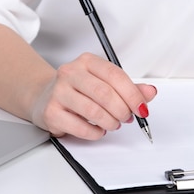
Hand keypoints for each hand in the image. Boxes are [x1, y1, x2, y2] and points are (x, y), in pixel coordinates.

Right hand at [30, 52, 156, 139]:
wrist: (43, 97)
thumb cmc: (77, 90)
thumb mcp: (103, 83)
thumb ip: (128, 88)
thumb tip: (150, 92)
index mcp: (87, 62)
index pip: (115, 76)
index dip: (133, 94)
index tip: (142, 108)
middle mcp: (70, 73)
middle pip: (105, 93)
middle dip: (122, 110)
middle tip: (127, 118)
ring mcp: (58, 92)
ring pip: (93, 110)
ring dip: (110, 122)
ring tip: (113, 124)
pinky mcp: (51, 112)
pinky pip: (80, 127)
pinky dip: (95, 132)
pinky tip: (98, 130)